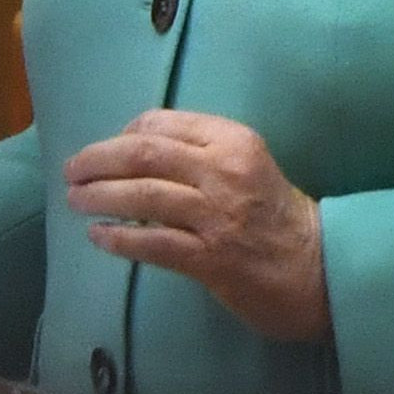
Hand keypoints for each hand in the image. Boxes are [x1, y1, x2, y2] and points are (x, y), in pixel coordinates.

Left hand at [63, 111, 329, 343]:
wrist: (320, 269)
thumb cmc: (278, 216)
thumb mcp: (247, 165)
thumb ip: (201, 153)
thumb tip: (135, 151)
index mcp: (234, 140)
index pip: (163, 124)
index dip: (123, 134)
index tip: (106, 147)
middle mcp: (224, 171)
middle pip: (143, 154)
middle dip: (98, 160)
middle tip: (72, 170)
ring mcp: (217, 216)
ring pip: (142, 195)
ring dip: (99, 195)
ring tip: (75, 200)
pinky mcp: (211, 258)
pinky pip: (152, 243)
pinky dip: (118, 237)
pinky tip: (98, 236)